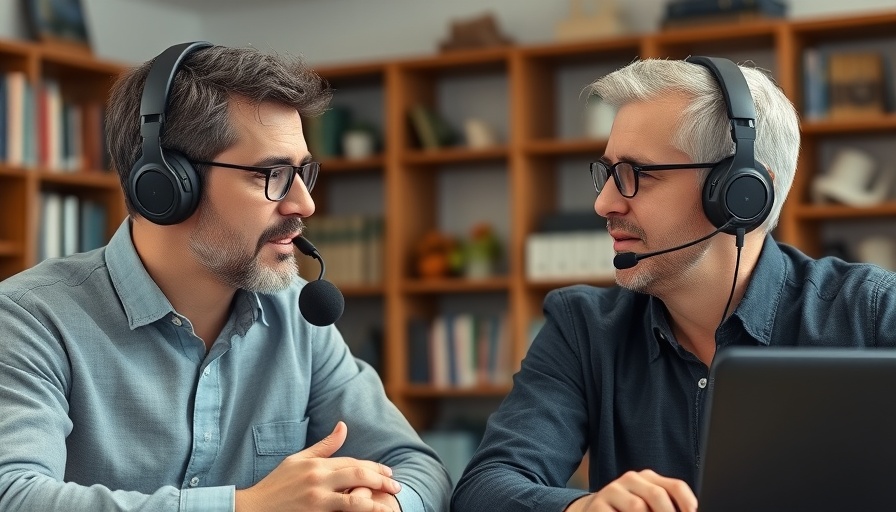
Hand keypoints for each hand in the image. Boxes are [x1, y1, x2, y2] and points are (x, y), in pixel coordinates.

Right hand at [235, 421, 401, 511]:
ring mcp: (316, 500)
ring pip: (354, 500)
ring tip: (389, 506)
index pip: (353, 463)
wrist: (253, 508)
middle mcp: (318, 479)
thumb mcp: (298, 460)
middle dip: (381, 481)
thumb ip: (324, 446)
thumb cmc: (276, 484)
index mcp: (316, 464)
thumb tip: (343, 426)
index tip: (388, 473)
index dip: (374, 468)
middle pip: (358, 476)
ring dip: (375, 503)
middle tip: (396, 486)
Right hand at [565, 469, 696, 511]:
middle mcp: (630, 479)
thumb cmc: (627, 511)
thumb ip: (665, 505)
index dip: (687, 502)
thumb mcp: (648, 505)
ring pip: (637, 507)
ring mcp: (613, 490)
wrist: (594, 510)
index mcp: (648, 478)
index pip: (675, 486)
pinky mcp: (598, 505)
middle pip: (657, 495)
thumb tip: (689, 511)